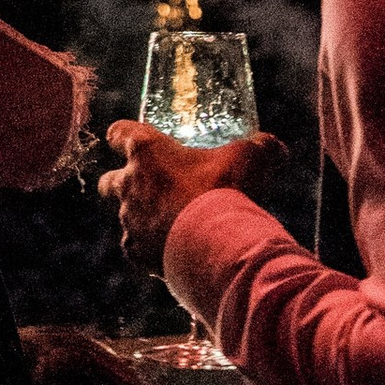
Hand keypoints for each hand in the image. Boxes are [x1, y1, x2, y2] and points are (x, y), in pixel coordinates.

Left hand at [99, 116, 285, 272]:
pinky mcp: (135, 251)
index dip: (122, 135)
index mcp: (146, 151)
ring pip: (124, 217)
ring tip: (172, 225)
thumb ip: (262, 148)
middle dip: (121, 183)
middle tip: (148, 188)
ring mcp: (129, 220)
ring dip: (143, 218)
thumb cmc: (225, 190)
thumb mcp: (250, 159)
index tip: (130, 138)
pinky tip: (173, 250)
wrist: (215, 244)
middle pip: (108, 180)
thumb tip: (276, 148)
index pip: (119, 133)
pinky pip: (137, 248)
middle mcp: (128, 183)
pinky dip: (151, 249)